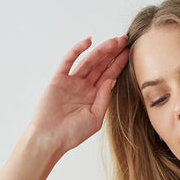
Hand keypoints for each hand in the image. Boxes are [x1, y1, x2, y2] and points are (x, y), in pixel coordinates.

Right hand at [27, 35, 129, 154]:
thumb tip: (112, 80)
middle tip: (124, 40)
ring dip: (101, 50)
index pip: (109, 76)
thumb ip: (104, 99)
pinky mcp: (59, 79)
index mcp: (94, 96)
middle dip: (113, 53)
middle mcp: (84, 87)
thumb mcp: (95, 118)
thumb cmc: (73, 133)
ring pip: (88, 61)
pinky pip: (68, 61)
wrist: (50, 139)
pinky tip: (88, 42)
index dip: (119, 64)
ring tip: (113, 41)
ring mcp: (71, 81)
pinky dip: (77, 50)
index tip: (129, 53)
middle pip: (101, 65)